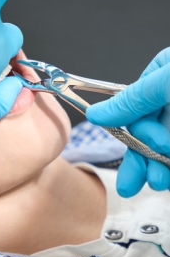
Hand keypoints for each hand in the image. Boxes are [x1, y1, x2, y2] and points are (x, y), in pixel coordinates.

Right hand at [86, 47, 169, 196]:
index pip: (133, 101)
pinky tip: (165, 180)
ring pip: (160, 148)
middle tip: (132, 183)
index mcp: (164, 73)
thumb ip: (131, 99)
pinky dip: (168, 170)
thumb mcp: (167, 82)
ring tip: (157, 181)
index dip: (129, 124)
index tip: (130, 137)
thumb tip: (95, 113)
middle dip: (140, 157)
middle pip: (145, 130)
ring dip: (155, 167)